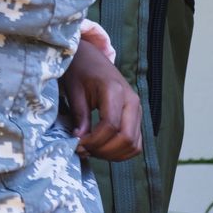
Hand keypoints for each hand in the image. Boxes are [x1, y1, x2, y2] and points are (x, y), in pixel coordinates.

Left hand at [62, 39, 142, 161]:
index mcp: (115, 91)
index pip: (110, 126)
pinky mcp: (136, 116)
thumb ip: (79, 115)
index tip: (77, 144)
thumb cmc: (80, 70)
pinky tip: (102, 149)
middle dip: (103, 150)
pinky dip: (121, 152)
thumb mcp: (74, 90)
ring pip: (134, 144)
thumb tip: (80, 140)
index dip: (94, 141)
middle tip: (83, 150)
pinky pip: (136, 142)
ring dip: (112, 154)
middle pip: (126, 138)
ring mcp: (137, 110)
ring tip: (91, 150)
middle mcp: (132, 101)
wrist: (90, 57)